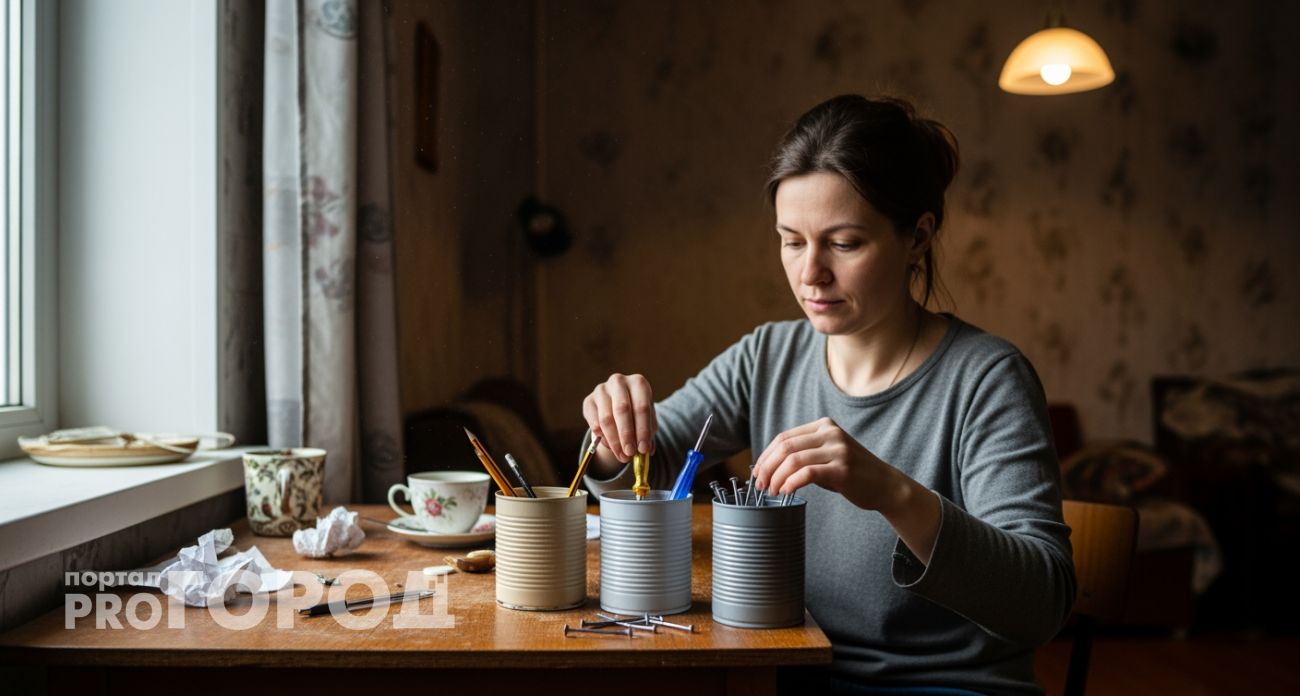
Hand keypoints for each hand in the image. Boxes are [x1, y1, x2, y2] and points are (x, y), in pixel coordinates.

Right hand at [582, 373, 656, 462]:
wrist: (618, 404)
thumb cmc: (637, 413)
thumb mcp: (647, 420)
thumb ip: (648, 434)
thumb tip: (648, 450)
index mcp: (638, 383)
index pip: (641, 407)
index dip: (643, 430)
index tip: (644, 449)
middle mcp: (619, 381)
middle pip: (622, 410)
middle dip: (626, 435)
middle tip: (630, 454)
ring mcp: (601, 390)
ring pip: (606, 419)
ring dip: (614, 441)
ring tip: (622, 456)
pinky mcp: (588, 401)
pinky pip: (594, 423)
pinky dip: (603, 439)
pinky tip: (611, 447)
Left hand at [752, 417, 904, 512]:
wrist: (886, 485)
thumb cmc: (852, 473)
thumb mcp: (827, 455)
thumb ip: (804, 453)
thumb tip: (770, 465)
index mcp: (824, 426)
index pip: (784, 437)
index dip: (766, 456)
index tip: (757, 473)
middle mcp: (830, 433)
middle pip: (785, 447)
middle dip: (767, 467)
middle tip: (760, 485)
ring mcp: (838, 450)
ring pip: (793, 461)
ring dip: (777, 478)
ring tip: (772, 492)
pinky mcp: (843, 469)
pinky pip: (808, 474)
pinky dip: (791, 483)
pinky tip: (786, 492)